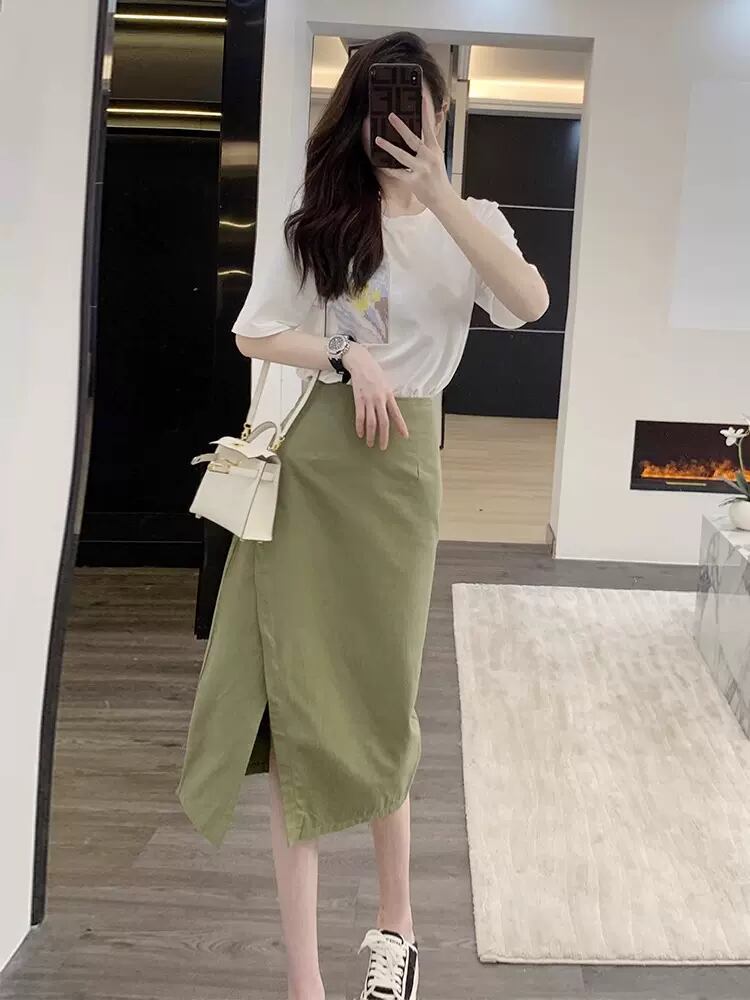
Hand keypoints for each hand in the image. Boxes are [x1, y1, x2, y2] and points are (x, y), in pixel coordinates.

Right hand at [343, 343, 408, 448]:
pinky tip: (360, 434)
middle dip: (384, 436)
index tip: (405, 436)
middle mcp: (380, 399)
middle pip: (384, 422)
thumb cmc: (374, 373)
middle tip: (383, 447)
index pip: (396, 414)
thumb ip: (388, 397)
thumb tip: (390, 410)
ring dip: (371, 435)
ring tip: (370, 444)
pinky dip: (360, 427)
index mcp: (389, 395)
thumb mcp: (385, 384)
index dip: (401, 426)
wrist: (361, 363)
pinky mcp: (358, 400)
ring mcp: (369, 400)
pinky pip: (360, 416)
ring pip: (371, 422)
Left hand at [374, 96, 453, 210]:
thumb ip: (428, 143)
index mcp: (435, 150)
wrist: (442, 199)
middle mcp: (429, 158)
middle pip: (414, 139)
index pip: (430, 128)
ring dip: (389, 147)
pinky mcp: (413, 182)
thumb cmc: (437, 177)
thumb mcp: (437, 157)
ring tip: (377, 139)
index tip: (421, 97)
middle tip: (390, 115)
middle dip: (401, 127)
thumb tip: (422, 128)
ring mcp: (421, 170)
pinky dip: (388, 168)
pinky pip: (397, 173)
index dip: (426, 112)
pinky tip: (379, 162)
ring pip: (402, 156)